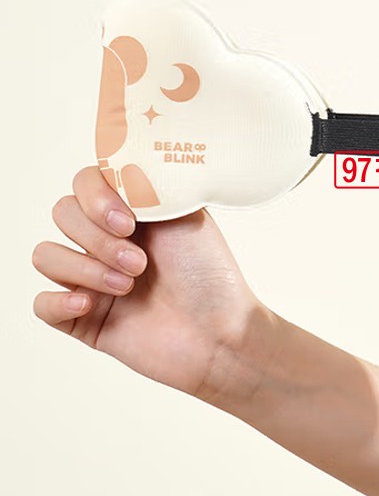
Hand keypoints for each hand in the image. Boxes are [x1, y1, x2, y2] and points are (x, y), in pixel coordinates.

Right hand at [31, 166, 273, 400]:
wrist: (220, 332)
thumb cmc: (210, 275)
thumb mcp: (188, 215)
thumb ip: (150, 185)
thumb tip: (118, 163)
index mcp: (131, 212)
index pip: (84, 183)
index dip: (96, 197)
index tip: (130, 222)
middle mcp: (106, 241)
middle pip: (62, 214)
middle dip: (98, 238)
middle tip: (140, 263)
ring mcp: (91, 279)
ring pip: (45, 255)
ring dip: (85, 268)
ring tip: (128, 286)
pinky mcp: (82, 319)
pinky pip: (41, 304)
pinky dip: (59, 301)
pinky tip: (91, 304)